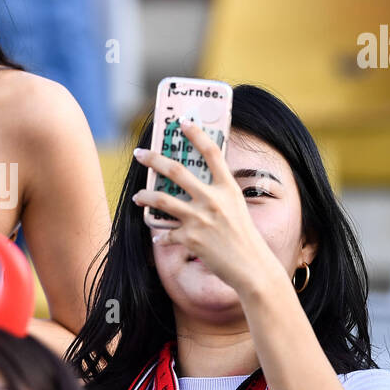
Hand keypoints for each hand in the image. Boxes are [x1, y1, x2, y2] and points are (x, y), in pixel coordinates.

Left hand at [131, 119, 282, 296]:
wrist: (251, 267)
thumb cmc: (245, 237)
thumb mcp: (237, 207)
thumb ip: (218, 194)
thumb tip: (194, 184)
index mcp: (228, 188)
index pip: (212, 152)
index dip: (196, 134)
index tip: (183, 122)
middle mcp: (212, 200)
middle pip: (176, 171)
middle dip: (154, 160)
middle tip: (139, 154)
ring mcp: (199, 219)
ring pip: (161, 200)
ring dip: (145, 196)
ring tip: (137, 196)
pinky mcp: (190, 239)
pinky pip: (167, 234)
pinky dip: (162, 237)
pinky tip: (158, 238)